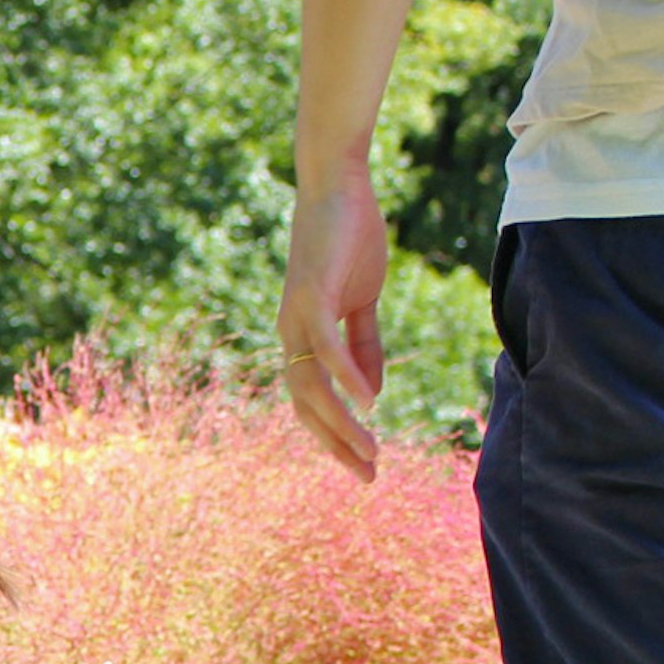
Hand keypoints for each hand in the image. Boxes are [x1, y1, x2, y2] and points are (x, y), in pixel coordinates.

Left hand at [277, 169, 388, 480]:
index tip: (363, 465)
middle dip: (337, 444)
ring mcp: (298, 314)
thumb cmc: (349, 240)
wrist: (338, 187)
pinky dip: (346, 373)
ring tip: (369, 450)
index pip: (310, 401)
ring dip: (343, 422)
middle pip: (306, 405)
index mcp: (302, 337)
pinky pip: (326, 344)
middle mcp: (291, 332)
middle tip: (367, 475)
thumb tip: (371, 393)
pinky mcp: (312, 292)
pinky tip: (367, 398)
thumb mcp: (363, 301)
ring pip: (314, 385)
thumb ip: (366, 346)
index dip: (335, 436)